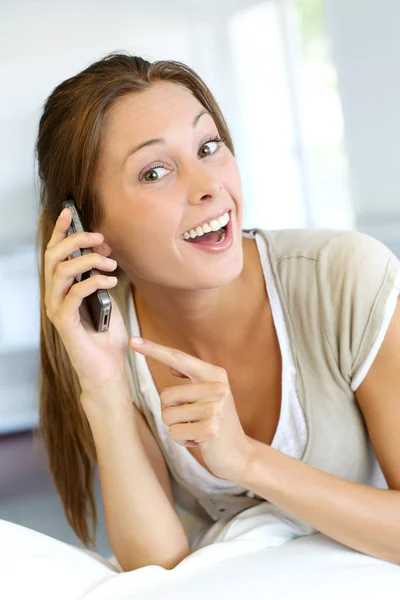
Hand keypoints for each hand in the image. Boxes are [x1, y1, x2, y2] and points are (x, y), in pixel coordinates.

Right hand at [44, 207, 128, 393]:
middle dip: (76, 240)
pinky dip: (93, 282)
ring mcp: (57, 308)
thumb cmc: (107, 336)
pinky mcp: (64, 322)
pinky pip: (73, 294)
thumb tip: (102, 255)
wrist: (108, 369)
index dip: (60, 231)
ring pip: (61, 272)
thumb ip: (99, 278)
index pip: (56, 254)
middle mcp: (55, 296)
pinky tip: (110, 280)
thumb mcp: (106, 299)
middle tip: (99, 238)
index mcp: (63, 288)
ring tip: (111, 263)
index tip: (70, 212)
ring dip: (88, 261)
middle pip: (54, 257)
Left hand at [129, 336, 252, 481]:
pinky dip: (181, 441)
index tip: (132, 340)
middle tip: (193, 420)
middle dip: (171, 412)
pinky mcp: (209, 430)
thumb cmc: (217, 422)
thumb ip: (192, 378)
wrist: (239, 453)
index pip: (178, 358)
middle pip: (165, 395)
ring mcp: (214, 408)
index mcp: (214, 374)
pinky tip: (199, 441)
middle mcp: (216, 388)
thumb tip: (171, 366)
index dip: (153, 349)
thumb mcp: (209, 394)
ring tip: (196, 430)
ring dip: (176, 427)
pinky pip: (174, 433)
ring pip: (167, 416)